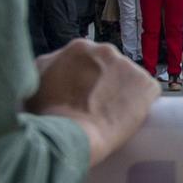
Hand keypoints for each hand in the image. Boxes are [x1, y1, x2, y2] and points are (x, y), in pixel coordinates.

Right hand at [27, 39, 158, 166]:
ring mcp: (130, 66)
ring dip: (121, 92)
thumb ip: (47, 65)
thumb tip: (52, 62)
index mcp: (79, 47)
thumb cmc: (48, 113)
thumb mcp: (34, 80)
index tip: (80, 93)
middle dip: (103, 81)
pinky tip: (126, 117)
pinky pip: (146, 93)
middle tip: (95, 103)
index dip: (83, 78)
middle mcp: (106, 50)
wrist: (74, 135)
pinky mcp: (148, 85)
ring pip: (127, 78)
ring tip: (109, 113)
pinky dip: (140, 104)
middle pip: (108, 66)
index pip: (86, 59)